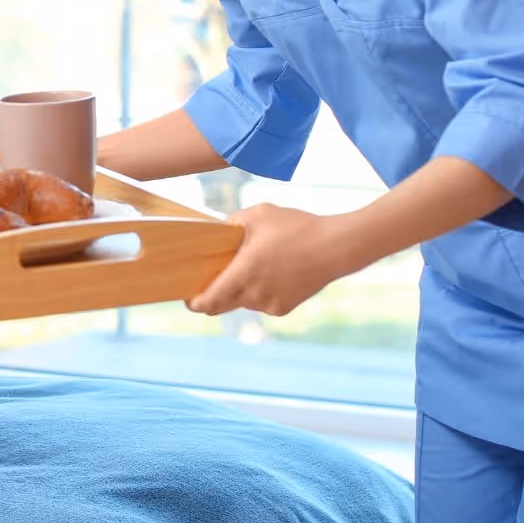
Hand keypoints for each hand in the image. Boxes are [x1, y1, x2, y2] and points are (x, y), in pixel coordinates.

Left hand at [185, 204, 371, 316]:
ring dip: (239, 290)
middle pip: (221, 305)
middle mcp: (254, 295)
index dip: (193, 302)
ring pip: (242, 302)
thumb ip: (231, 223)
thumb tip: (217, 231)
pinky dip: (258, 291)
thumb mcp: (258, 214)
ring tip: (252, 265)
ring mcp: (270, 304)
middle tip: (210, 277)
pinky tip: (271, 271)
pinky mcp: (284, 308)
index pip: (208, 301)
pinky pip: (261, 302)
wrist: (337, 246)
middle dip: (213, 294)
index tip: (186, 296)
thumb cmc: (296, 227)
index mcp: (243, 274)